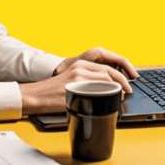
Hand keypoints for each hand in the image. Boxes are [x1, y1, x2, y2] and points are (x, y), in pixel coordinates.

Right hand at [19, 47, 137, 114]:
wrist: (36, 96)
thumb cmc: (52, 93)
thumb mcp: (71, 82)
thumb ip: (86, 82)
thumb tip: (105, 91)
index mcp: (80, 64)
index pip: (106, 67)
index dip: (120, 75)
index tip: (126, 83)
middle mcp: (80, 68)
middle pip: (108, 72)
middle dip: (123, 82)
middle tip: (128, 91)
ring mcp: (78, 77)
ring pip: (105, 80)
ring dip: (117, 88)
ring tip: (121, 96)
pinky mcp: (75, 87)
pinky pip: (97, 90)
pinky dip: (107, 94)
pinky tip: (110, 100)